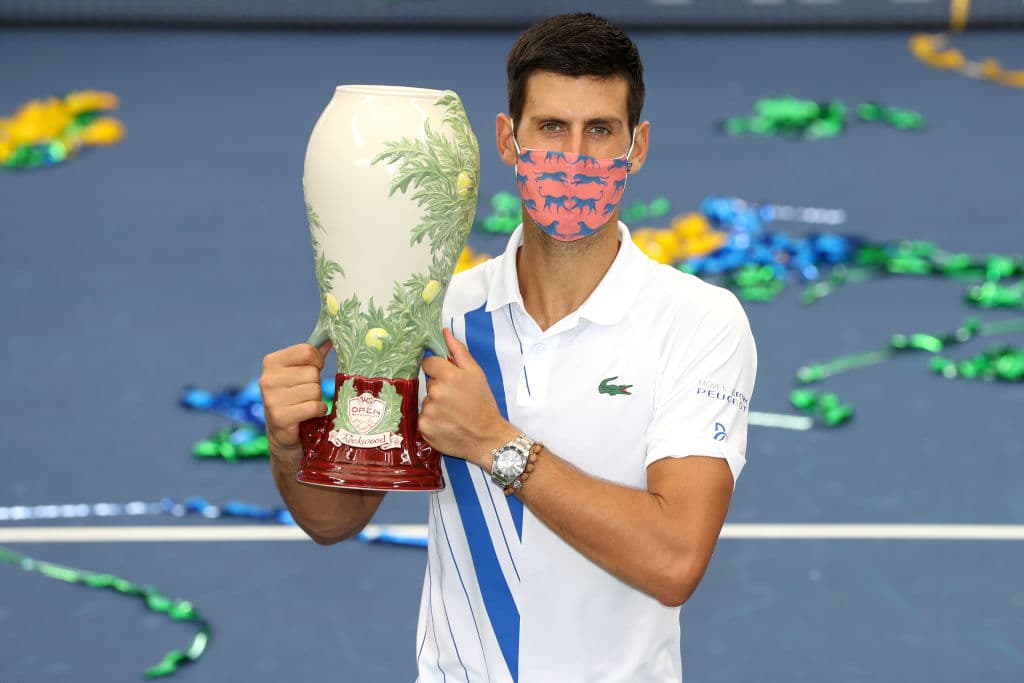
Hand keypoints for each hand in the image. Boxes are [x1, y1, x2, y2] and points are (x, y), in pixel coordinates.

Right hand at [259, 341, 330, 455]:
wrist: (282, 435)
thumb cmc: (294, 400)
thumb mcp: (299, 374)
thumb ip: (312, 357)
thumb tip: (330, 339)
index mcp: (271, 362)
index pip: (307, 350)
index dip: (317, 361)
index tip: (313, 370)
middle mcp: (267, 378)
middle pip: (313, 372)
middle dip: (316, 384)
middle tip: (305, 395)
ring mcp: (272, 398)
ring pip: (315, 390)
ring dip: (316, 400)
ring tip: (305, 406)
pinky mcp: (280, 417)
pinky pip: (314, 406)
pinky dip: (318, 411)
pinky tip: (308, 415)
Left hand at [420, 329, 518, 466]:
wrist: (487, 438)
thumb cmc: (484, 404)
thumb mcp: (477, 374)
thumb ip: (459, 351)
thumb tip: (444, 332)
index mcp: (449, 376)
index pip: (428, 363)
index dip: (439, 370)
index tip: (449, 380)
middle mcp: (435, 392)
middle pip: (427, 383)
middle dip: (439, 388)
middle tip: (455, 399)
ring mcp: (428, 411)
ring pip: (425, 401)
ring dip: (435, 405)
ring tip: (452, 413)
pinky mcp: (423, 427)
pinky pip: (422, 417)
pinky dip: (431, 420)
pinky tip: (445, 423)